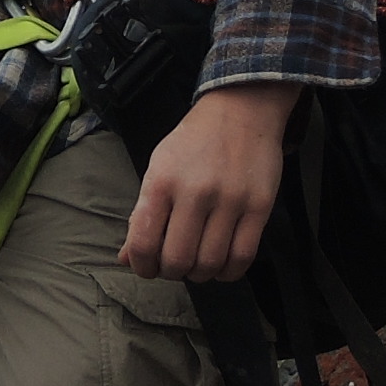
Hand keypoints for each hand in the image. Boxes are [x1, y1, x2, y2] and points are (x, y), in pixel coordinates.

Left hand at [123, 82, 299, 281]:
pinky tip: (221, 265)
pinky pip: (242, 257)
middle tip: (173, 266)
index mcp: (161, 181)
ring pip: (210, 264)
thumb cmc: (193, 143)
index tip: (147, 267)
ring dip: (200, 275)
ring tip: (197, 264)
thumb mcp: (158, 169)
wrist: (240, 111)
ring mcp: (230, 200)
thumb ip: (142, 214)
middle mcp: (195, 192)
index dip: (142, 267)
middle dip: (171, 273)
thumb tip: (127, 258)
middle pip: (178, 261)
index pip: (144, 244)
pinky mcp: (259, 206)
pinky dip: (228, 272)